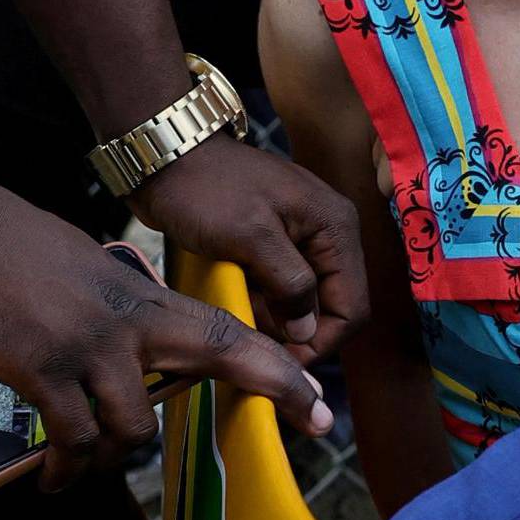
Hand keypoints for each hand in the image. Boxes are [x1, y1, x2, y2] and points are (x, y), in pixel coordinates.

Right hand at [0, 173, 346, 472]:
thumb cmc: (4, 243)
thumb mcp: (81, 266)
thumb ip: (115, 304)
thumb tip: (129, 332)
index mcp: (139, 298)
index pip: (225, 331)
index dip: (277, 366)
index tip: (317, 398)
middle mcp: (129, 323)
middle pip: (221, 356)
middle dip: (274, 389)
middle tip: (313, 423)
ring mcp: (90, 348)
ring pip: (134, 429)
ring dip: (115, 459)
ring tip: (86, 467)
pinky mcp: (44, 372)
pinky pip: (73, 441)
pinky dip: (66, 471)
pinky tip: (53, 483)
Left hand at [132, 136, 364, 365]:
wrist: (166, 157)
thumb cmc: (206, 188)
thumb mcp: (250, 237)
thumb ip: (289, 285)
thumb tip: (307, 332)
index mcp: (334, 226)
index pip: (353, 306)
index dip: (323, 341)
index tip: (283, 362)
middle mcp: (327, 234)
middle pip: (331, 306)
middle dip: (297, 331)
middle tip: (255, 343)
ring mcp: (301, 239)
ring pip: (304, 301)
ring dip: (276, 318)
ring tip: (241, 319)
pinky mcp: (275, 245)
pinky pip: (281, 288)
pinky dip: (261, 303)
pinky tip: (235, 302)